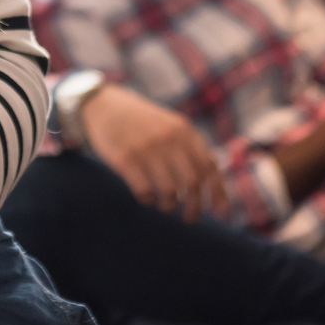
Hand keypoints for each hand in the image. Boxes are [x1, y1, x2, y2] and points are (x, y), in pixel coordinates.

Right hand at [79, 82, 225, 221]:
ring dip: (169, 206)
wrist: (105, 106)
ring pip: (170, 192)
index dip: (218, 194)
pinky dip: (148, 200)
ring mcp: (148, 149)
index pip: (210, 168)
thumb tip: (212, 184)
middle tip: (190, 219)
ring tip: (165, 205)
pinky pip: (145, 192)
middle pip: (192, 184)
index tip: (220, 214)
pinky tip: (145, 197)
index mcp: (185, 131)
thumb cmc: (142, 123)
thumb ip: (190, 148)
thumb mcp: (171, 126)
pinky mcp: (126, 159)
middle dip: (194, 208)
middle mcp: (169, 139)